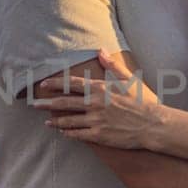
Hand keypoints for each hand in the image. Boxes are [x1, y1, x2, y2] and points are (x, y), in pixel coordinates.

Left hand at [31, 49, 166, 148]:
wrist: (152, 124)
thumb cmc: (142, 101)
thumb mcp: (128, 79)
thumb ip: (112, 65)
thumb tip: (101, 51)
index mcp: (100, 88)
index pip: (72, 84)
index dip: (55, 84)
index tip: (43, 85)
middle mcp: (94, 104)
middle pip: (64, 102)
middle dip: (47, 103)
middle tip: (34, 104)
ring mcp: (95, 121)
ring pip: (69, 121)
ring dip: (56, 121)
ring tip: (46, 122)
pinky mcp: (99, 136)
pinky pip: (78, 134)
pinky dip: (69, 133)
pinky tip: (63, 133)